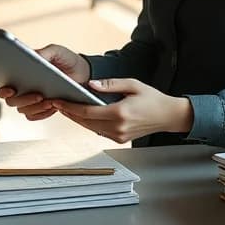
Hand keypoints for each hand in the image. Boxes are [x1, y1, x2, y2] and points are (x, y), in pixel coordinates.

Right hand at [0, 45, 90, 120]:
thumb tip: (30, 55)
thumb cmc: (66, 60)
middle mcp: (23, 89)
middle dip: (23, 99)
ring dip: (34, 107)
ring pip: (24, 110)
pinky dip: (42, 113)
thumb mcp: (56, 51)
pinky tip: (51, 107)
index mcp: (21, 74)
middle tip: (39, 94)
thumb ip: (43, 52)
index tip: (11, 89)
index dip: (3, 90)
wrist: (83, 72)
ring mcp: (32, 100)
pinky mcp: (43, 109)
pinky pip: (35, 116)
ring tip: (49, 101)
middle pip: (12, 101)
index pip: (4, 85)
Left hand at [52, 78, 192, 143]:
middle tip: (56, 103)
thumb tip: (90, 84)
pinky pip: (98, 131)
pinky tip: (82, 115)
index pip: (87, 112)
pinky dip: (88, 123)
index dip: (69, 107)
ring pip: (90, 128)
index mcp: (119, 113)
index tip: (57, 100)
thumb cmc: (152, 98)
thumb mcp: (132, 84)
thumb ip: (110, 85)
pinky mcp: (120, 139)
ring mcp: (118, 136)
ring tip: (65, 108)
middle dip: (69, 113)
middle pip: (85, 122)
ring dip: (77, 119)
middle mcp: (117, 127)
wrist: (168, 116)